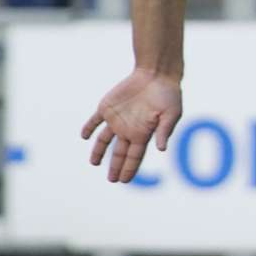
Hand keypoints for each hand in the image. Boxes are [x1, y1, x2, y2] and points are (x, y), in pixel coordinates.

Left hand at [81, 69, 182, 183]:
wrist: (157, 74)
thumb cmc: (168, 94)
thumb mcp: (171, 114)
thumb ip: (165, 131)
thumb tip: (162, 149)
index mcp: (144, 133)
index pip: (135, 156)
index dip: (129, 169)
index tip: (124, 181)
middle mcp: (129, 129)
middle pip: (120, 152)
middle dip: (116, 166)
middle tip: (113, 180)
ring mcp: (117, 119)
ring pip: (104, 139)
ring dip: (99, 151)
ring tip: (94, 163)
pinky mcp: (107, 107)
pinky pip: (95, 120)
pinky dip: (89, 128)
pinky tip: (85, 136)